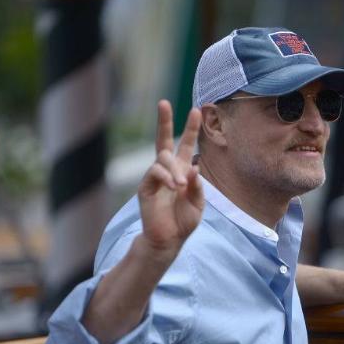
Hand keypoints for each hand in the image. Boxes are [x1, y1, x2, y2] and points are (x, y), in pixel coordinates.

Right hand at [137, 101, 203, 258]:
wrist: (168, 240)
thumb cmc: (183, 222)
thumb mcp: (198, 204)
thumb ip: (197, 187)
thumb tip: (193, 167)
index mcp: (182, 171)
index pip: (186, 145)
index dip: (191, 128)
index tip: (197, 110)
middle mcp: (167, 170)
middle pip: (163, 140)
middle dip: (164, 121)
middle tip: (163, 102)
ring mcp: (154, 177)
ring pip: (162, 159)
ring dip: (174, 170)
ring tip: (181, 187)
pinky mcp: (145, 187)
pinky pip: (154, 173)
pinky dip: (165, 177)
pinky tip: (173, 187)